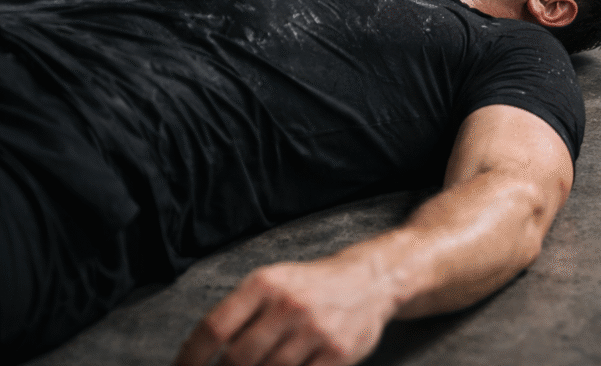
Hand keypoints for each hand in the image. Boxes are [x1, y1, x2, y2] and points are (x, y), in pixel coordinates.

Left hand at [173, 256, 395, 365]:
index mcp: (266, 282)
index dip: (190, 358)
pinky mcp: (337, 353)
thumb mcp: (274, 281)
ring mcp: (315, 330)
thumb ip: (242, 313)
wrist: (370, 280)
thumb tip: (205, 356)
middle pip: (238, 359)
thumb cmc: (312, 285)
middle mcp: (289, 304)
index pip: (214, 327)